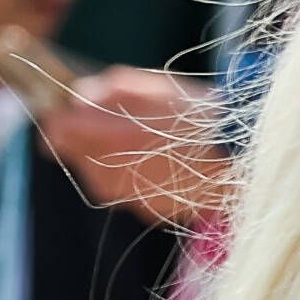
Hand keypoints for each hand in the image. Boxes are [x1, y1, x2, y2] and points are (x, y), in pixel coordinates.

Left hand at [15, 59, 230, 227]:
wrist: (244, 162)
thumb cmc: (200, 118)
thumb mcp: (153, 87)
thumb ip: (108, 89)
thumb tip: (80, 96)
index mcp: (102, 139)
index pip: (55, 128)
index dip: (62, 115)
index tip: (72, 107)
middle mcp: (105, 174)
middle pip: (73, 153)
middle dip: (87, 136)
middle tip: (117, 120)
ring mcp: (125, 197)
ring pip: (98, 174)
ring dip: (111, 157)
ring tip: (148, 141)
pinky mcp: (146, 212)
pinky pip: (127, 190)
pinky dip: (136, 176)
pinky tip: (165, 162)